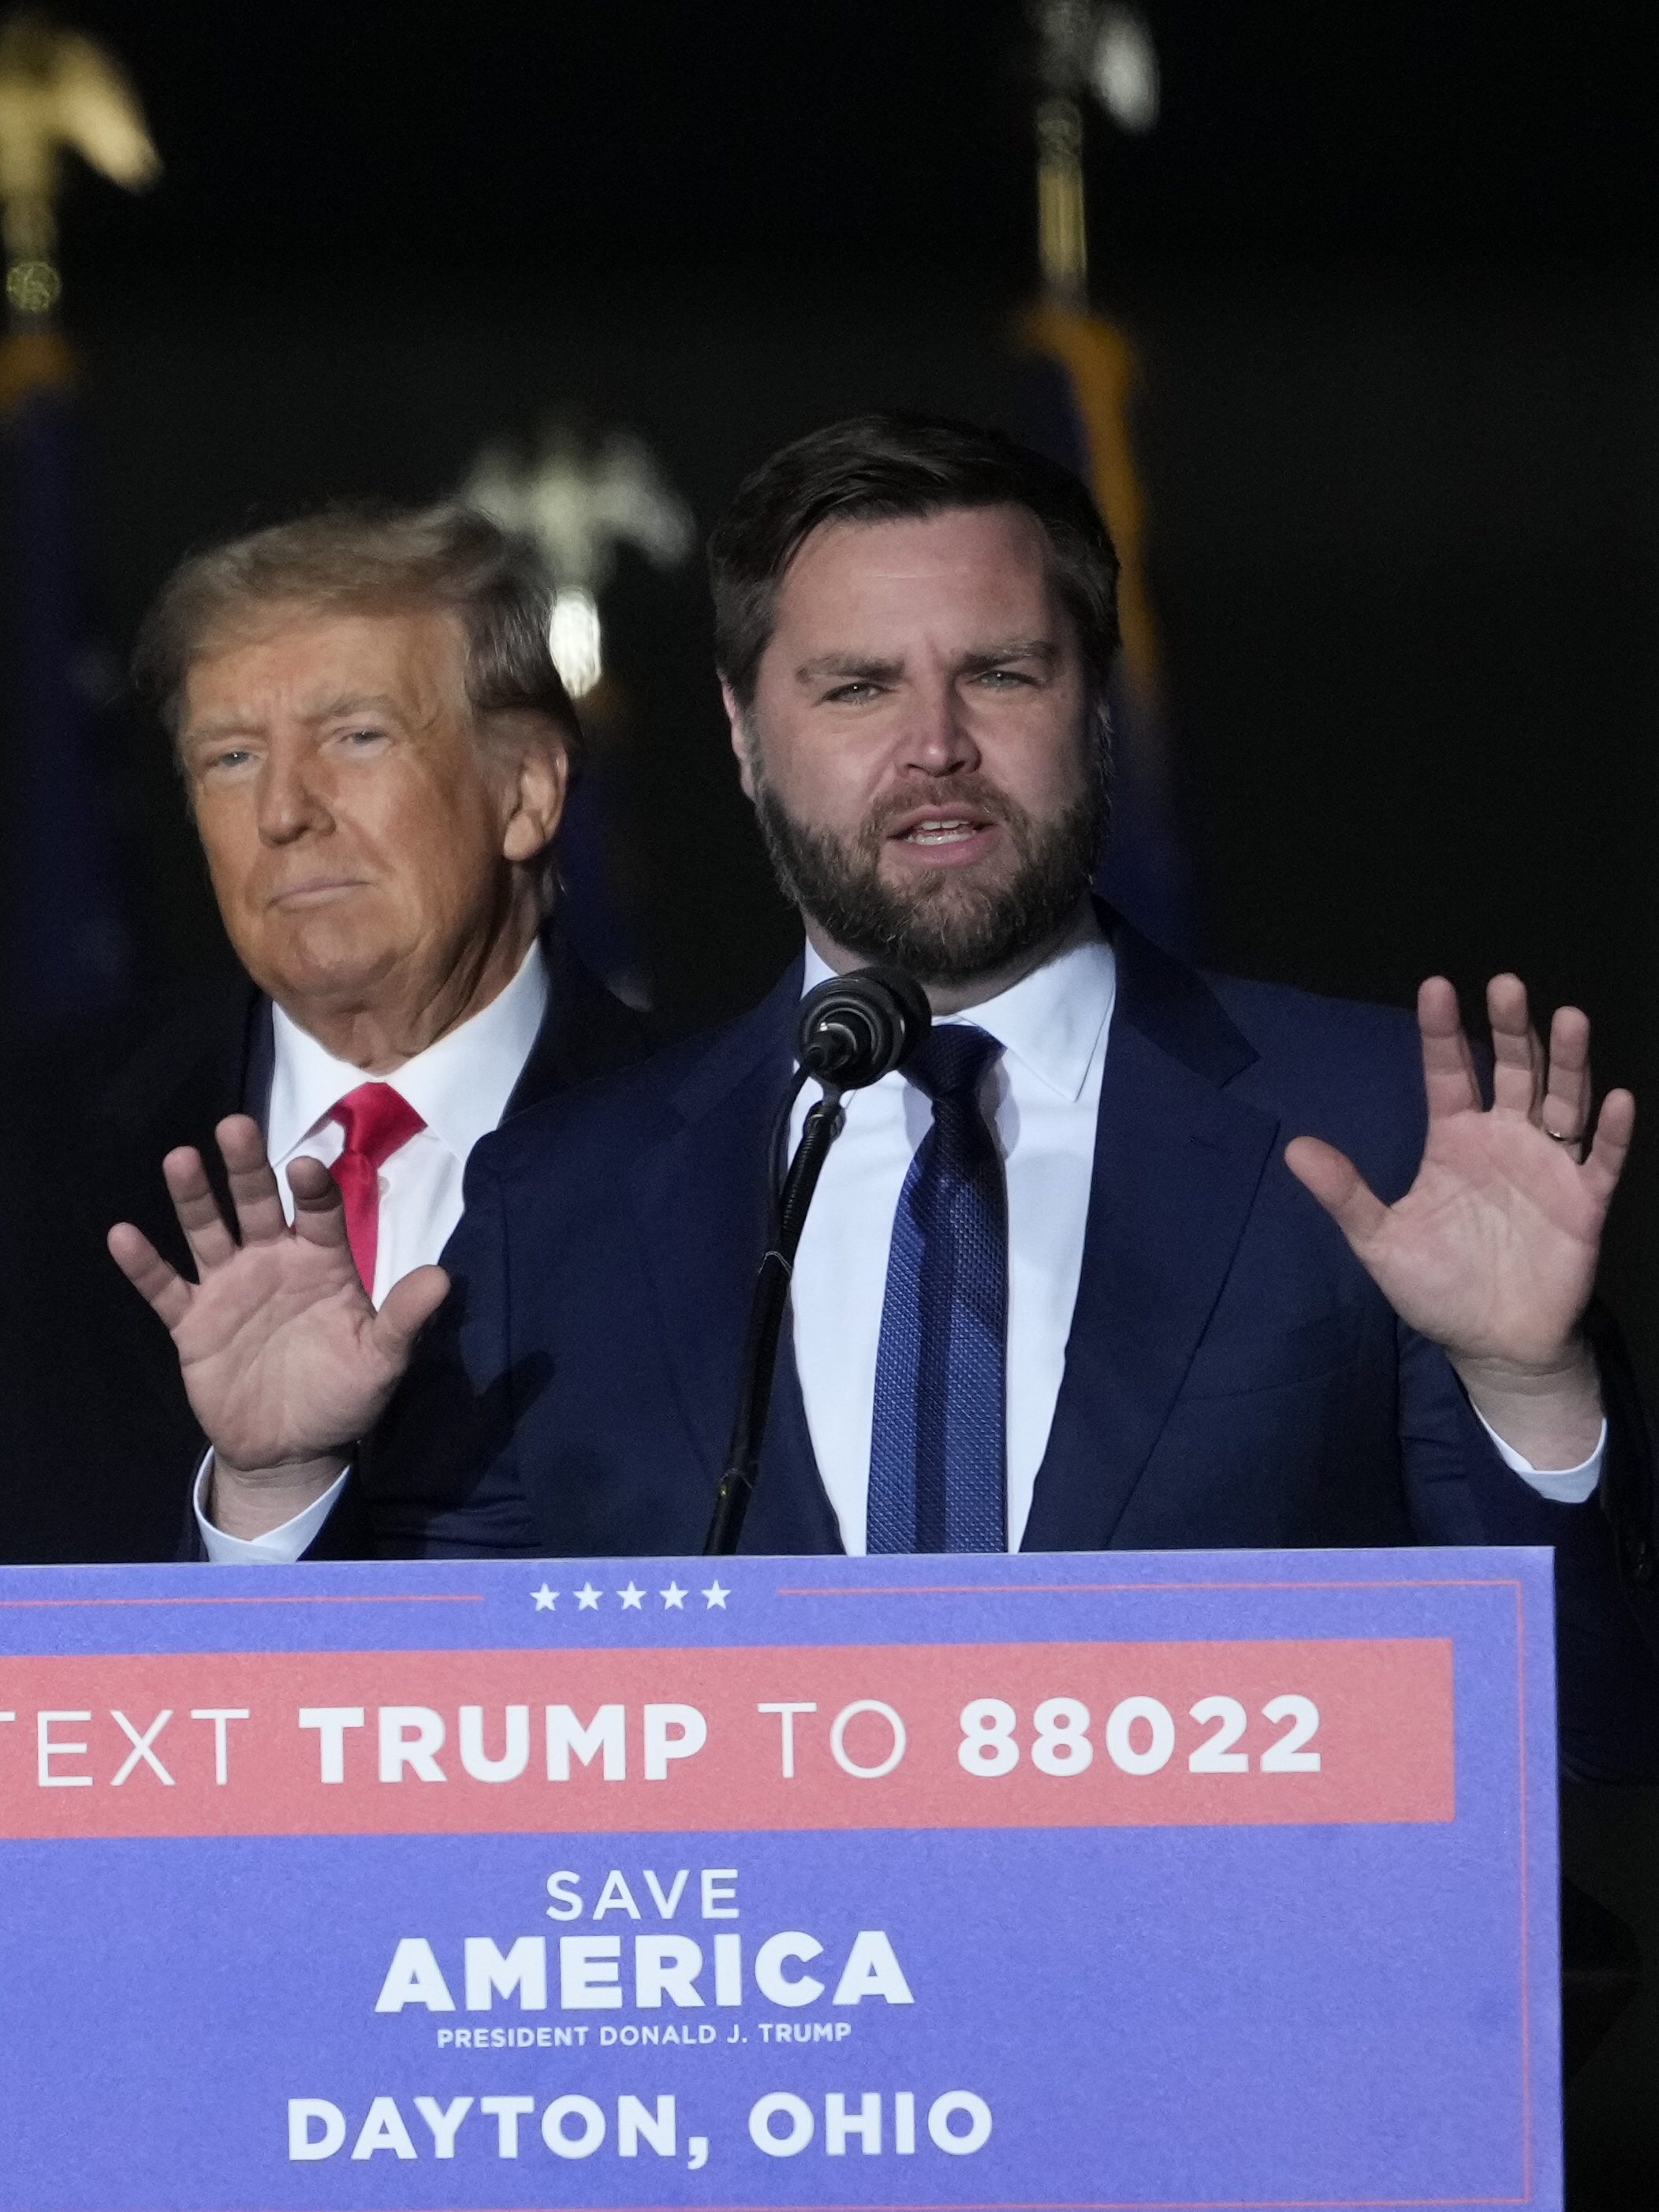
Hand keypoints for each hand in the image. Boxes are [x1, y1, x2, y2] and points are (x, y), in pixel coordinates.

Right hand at [108, 1116, 448, 1534]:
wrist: (291, 1450)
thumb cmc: (343, 1394)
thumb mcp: (382, 1360)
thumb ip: (405, 1318)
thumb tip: (444, 1277)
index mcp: (322, 1262)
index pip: (319, 1213)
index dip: (313, 1189)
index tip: (305, 1167)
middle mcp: (272, 1261)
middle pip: (257, 1204)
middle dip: (246, 1167)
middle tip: (235, 1125)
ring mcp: (228, 1287)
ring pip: (208, 1232)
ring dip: (193, 1197)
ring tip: (180, 1159)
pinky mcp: (191, 1322)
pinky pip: (164, 1288)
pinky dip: (144, 1264)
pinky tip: (123, 1235)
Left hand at [1285, 976, 1632, 1465]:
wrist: (1491, 1343)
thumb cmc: (1436, 1287)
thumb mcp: (1381, 1242)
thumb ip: (1346, 1195)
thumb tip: (1293, 1148)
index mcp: (1454, 1141)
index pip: (1447, 1074)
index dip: (1441, 1033)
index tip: (1436, 987)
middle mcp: (1504, 1140)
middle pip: (1511, 1071)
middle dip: (1511, 1029)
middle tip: (1505, 985)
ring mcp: (1548, 1166)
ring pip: (1563, 1101)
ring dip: (1567, 1062)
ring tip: (1567, 1017)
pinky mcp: (1584, 1202)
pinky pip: (1601, 1160)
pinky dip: (1611, 1131)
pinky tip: (1619, 1099)